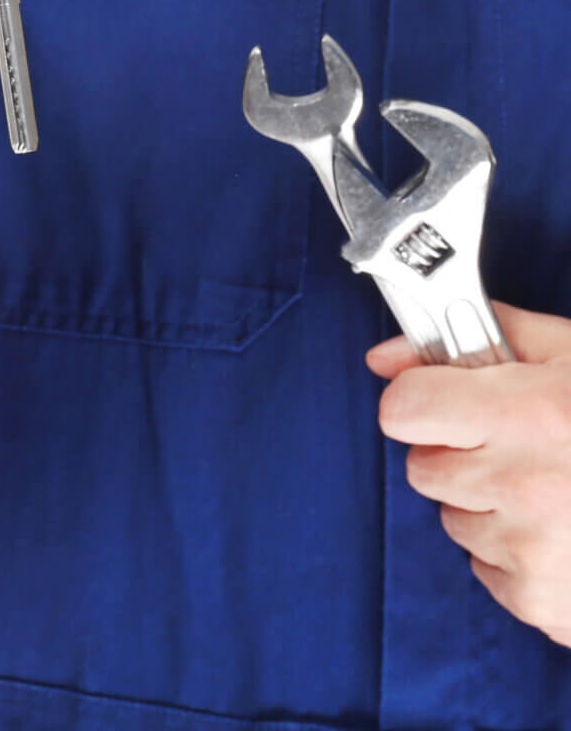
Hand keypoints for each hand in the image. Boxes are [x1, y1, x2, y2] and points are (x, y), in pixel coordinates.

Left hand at [368, 301, 570, 646]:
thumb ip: (485, 336)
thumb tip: (385, 357)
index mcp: (533, 414)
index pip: (404, 410)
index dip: (425, 400)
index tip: (451, 400)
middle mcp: (527, 485)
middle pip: (424, 468)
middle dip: (463, 455)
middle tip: (526, 447)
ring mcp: (533, 551)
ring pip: (454, 520)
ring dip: (491, 508)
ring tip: (560, 493)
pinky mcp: (541, 601)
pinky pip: (488, 571)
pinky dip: (517, 558)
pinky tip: (568, 535)